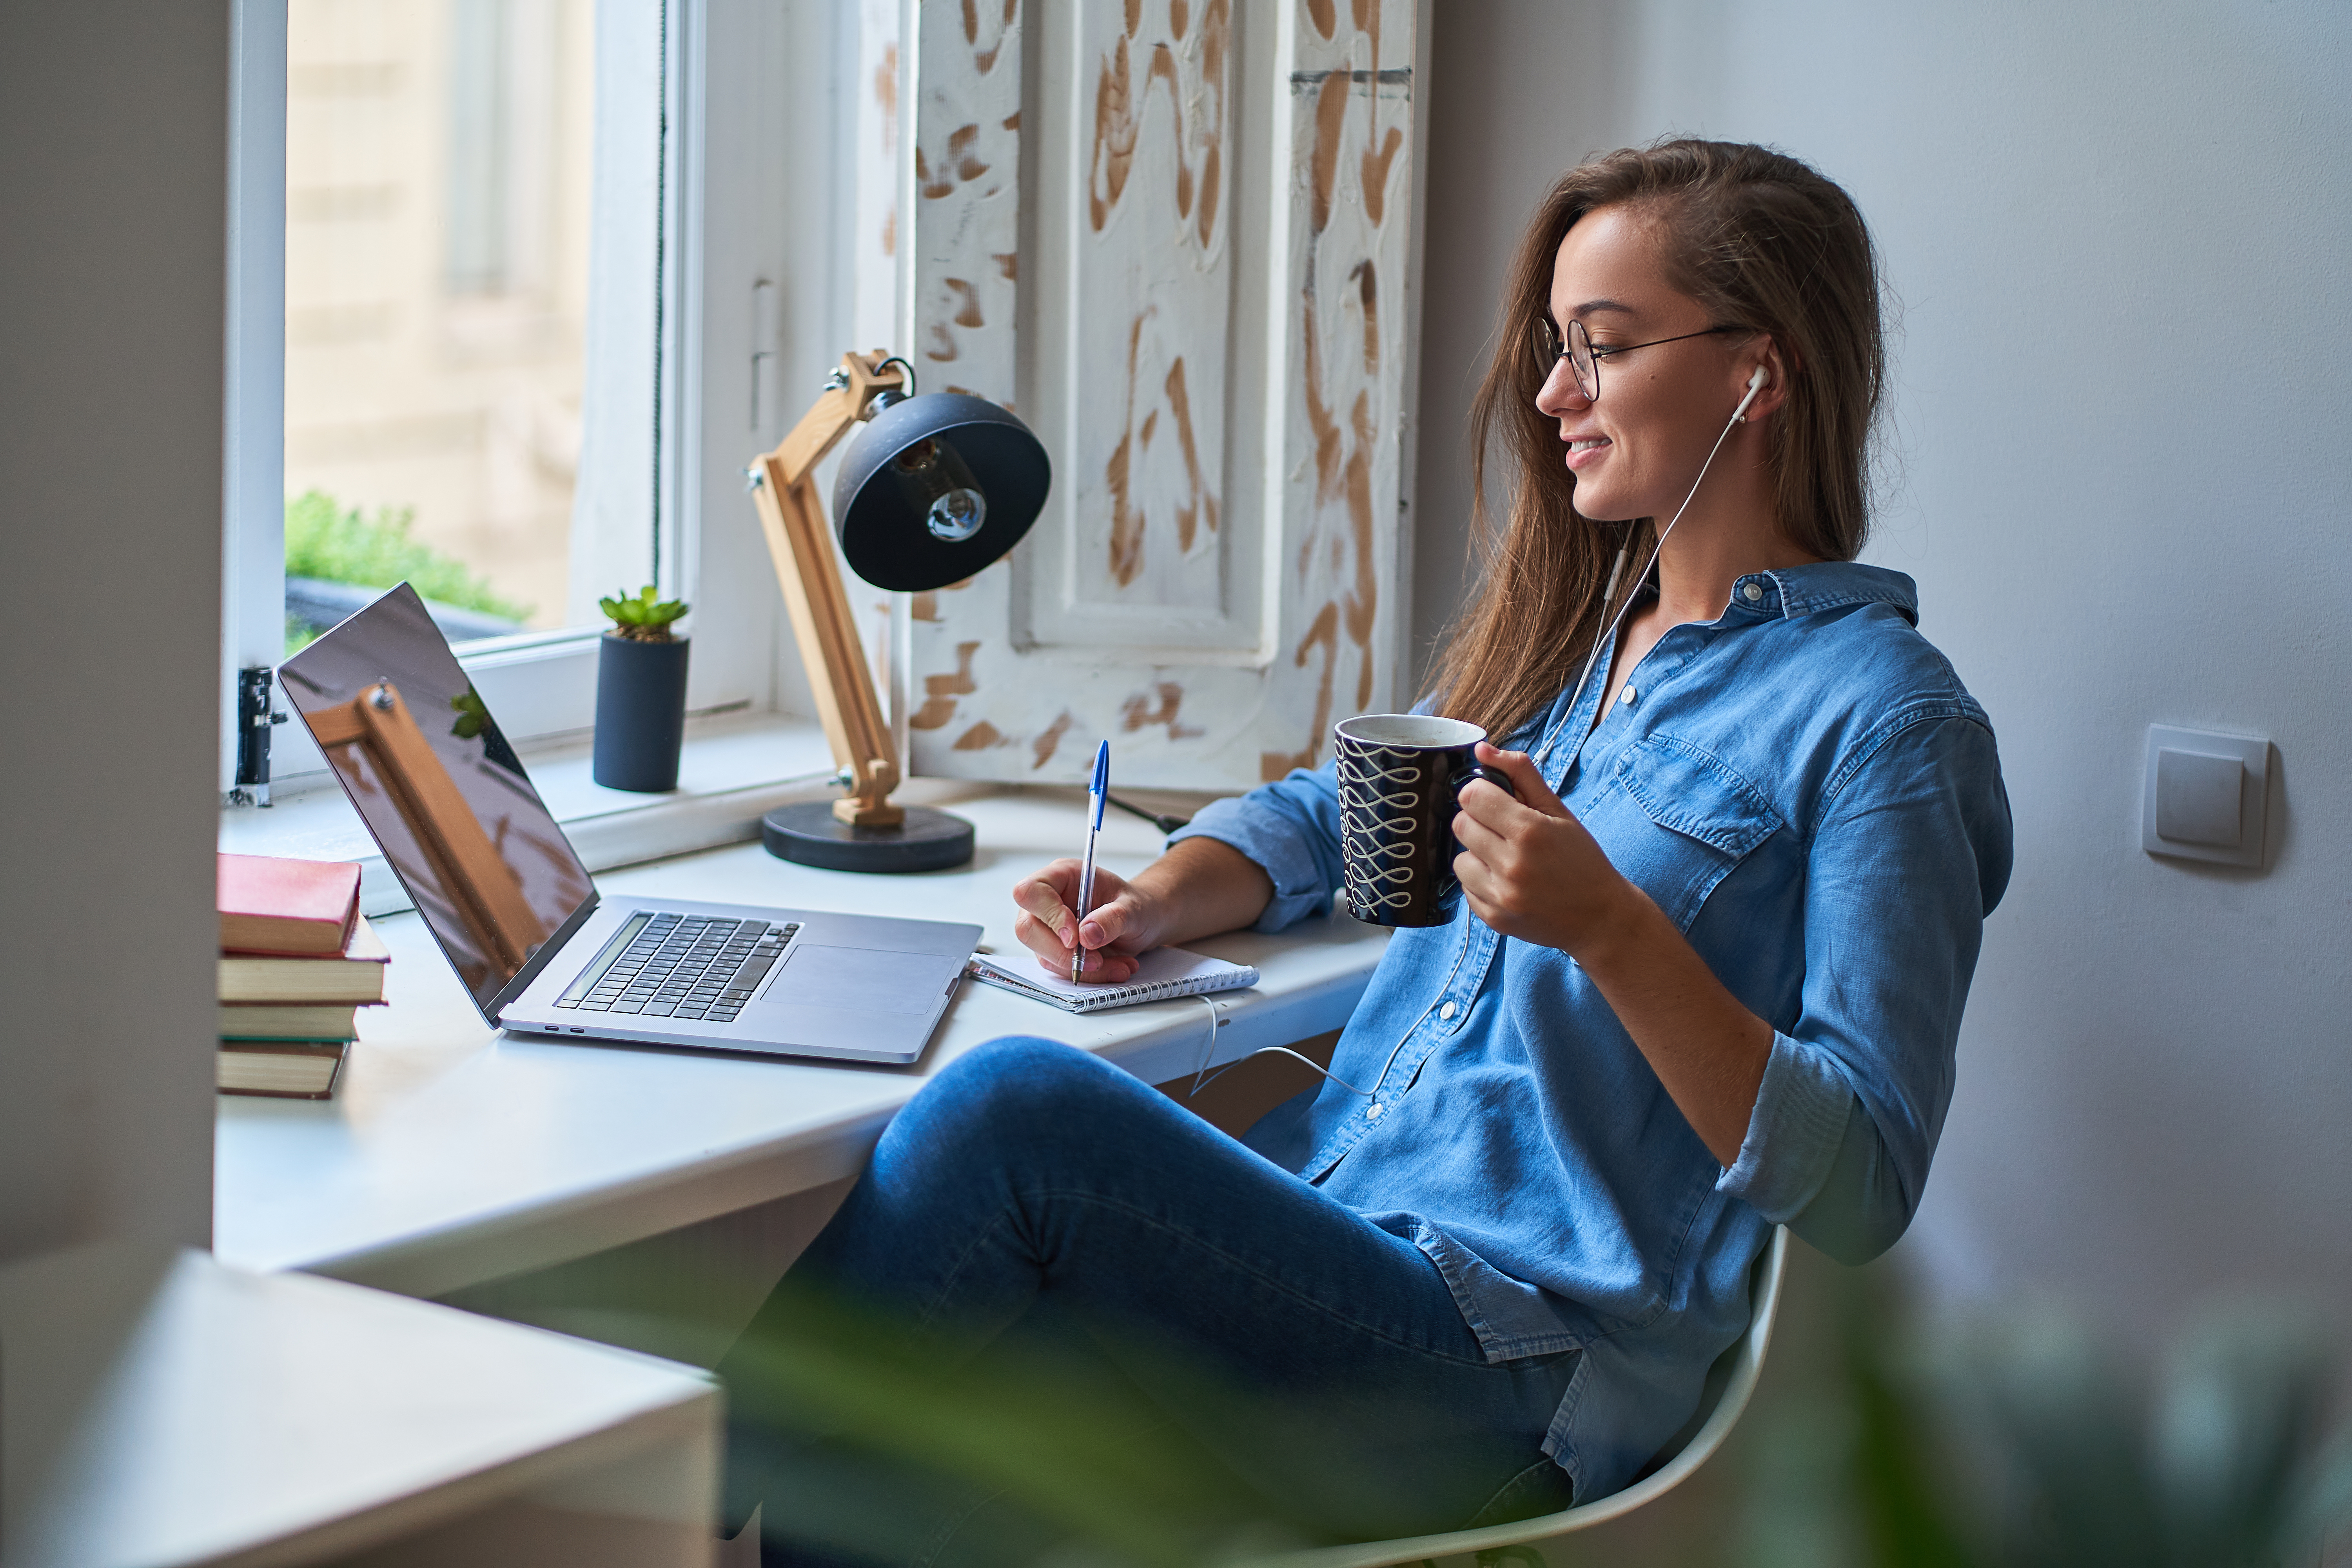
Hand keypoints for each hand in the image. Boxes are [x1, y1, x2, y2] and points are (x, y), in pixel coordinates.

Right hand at [1010, 859, 1164, 982]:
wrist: (1144, 923)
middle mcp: (1048, 901)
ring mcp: (1048, 928)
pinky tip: (1115, 968)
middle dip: (1061, 953)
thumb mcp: (1134, 908)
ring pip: (1044, 955)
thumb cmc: (1136, 906)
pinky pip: (1061, 969)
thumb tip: (1087, 934)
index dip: (1048, 915)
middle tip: (1096, 961)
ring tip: (1119, 965)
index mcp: (1062, 876)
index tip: (1075, 938)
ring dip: (1081, 968)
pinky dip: (1088, 975)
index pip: (1031, 892)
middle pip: (1027, 929)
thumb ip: (1113, 918)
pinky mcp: (1055, 950)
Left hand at [1451, 742, 1641, 957]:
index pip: (1471, 796)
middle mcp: (1511, 865)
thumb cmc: (1581, 858)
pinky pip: (1465, 888)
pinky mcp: (1493, 919)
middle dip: (1479, 821)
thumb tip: (1481, 749)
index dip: (1481, 793)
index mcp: (1529, 832)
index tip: (1493, 799)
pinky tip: (1507, 881)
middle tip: (1503, 829)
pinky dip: (1481, 881)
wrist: (1599, 917)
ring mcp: (1500, 896)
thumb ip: (1520, 773)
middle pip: (1461, 824)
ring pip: (1458, 858)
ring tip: (1505, 857)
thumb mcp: (1558, 810)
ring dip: (1476, 853)